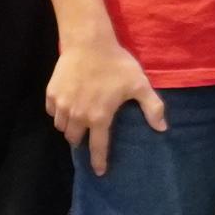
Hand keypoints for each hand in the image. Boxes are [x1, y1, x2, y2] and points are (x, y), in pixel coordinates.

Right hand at [46, 34, 164, 175]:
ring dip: (69, 128)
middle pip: (75, 139)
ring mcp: (62, 105)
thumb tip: (163, 129)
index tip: (99, 172)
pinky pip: (52, 112)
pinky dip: (59, 113)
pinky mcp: (51, 93)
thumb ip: (152, 107)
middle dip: (82, 141)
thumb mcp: (140, 85)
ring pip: (62, 127)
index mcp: (99, 117)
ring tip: (78, 122)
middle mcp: (78, 115)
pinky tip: (67, 107)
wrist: (88, 42)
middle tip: (89, 135)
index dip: (99, 161)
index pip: (97, 147)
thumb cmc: (116, 64)